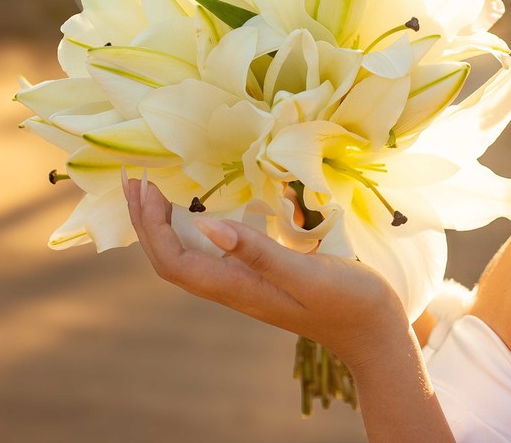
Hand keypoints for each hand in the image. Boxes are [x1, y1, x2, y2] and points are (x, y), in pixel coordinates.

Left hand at [122, 176, 407, 368]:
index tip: (144, 184)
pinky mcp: (260, 278)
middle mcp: (234, 289)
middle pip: (171, 260)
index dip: (150, 226)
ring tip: (155, 189)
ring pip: (189, 256)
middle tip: (134, 178)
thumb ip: (258, 251)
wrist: (375, 333)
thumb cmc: (349, 300)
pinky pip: (212, 253)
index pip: (173, 261)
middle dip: (146, 221)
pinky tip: (202, 208)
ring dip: (165, 224)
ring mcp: (246, 285)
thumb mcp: (307, 271)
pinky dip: (194, 228)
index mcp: (239, 288)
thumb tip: (206, 224)